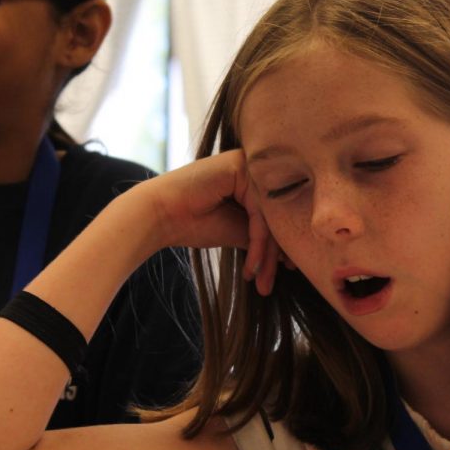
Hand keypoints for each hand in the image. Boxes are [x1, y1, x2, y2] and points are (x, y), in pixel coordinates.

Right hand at [133, 150, 280, 294]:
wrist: (159, 216)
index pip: (276, 215)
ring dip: (266, 254)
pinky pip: (260, 212)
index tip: (284, 272)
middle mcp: (252, 167)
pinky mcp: (239, 167)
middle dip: (274, 255)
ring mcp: (247, 164)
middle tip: (270, 285)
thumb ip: (262, 236)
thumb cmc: (192, 222)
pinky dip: (258, 243)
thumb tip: (289, 254)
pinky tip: (250, 266)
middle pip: (275, 215)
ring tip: (260, 281)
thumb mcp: (237, 231)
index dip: (281, 246)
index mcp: (252, 179)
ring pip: (270, 216)